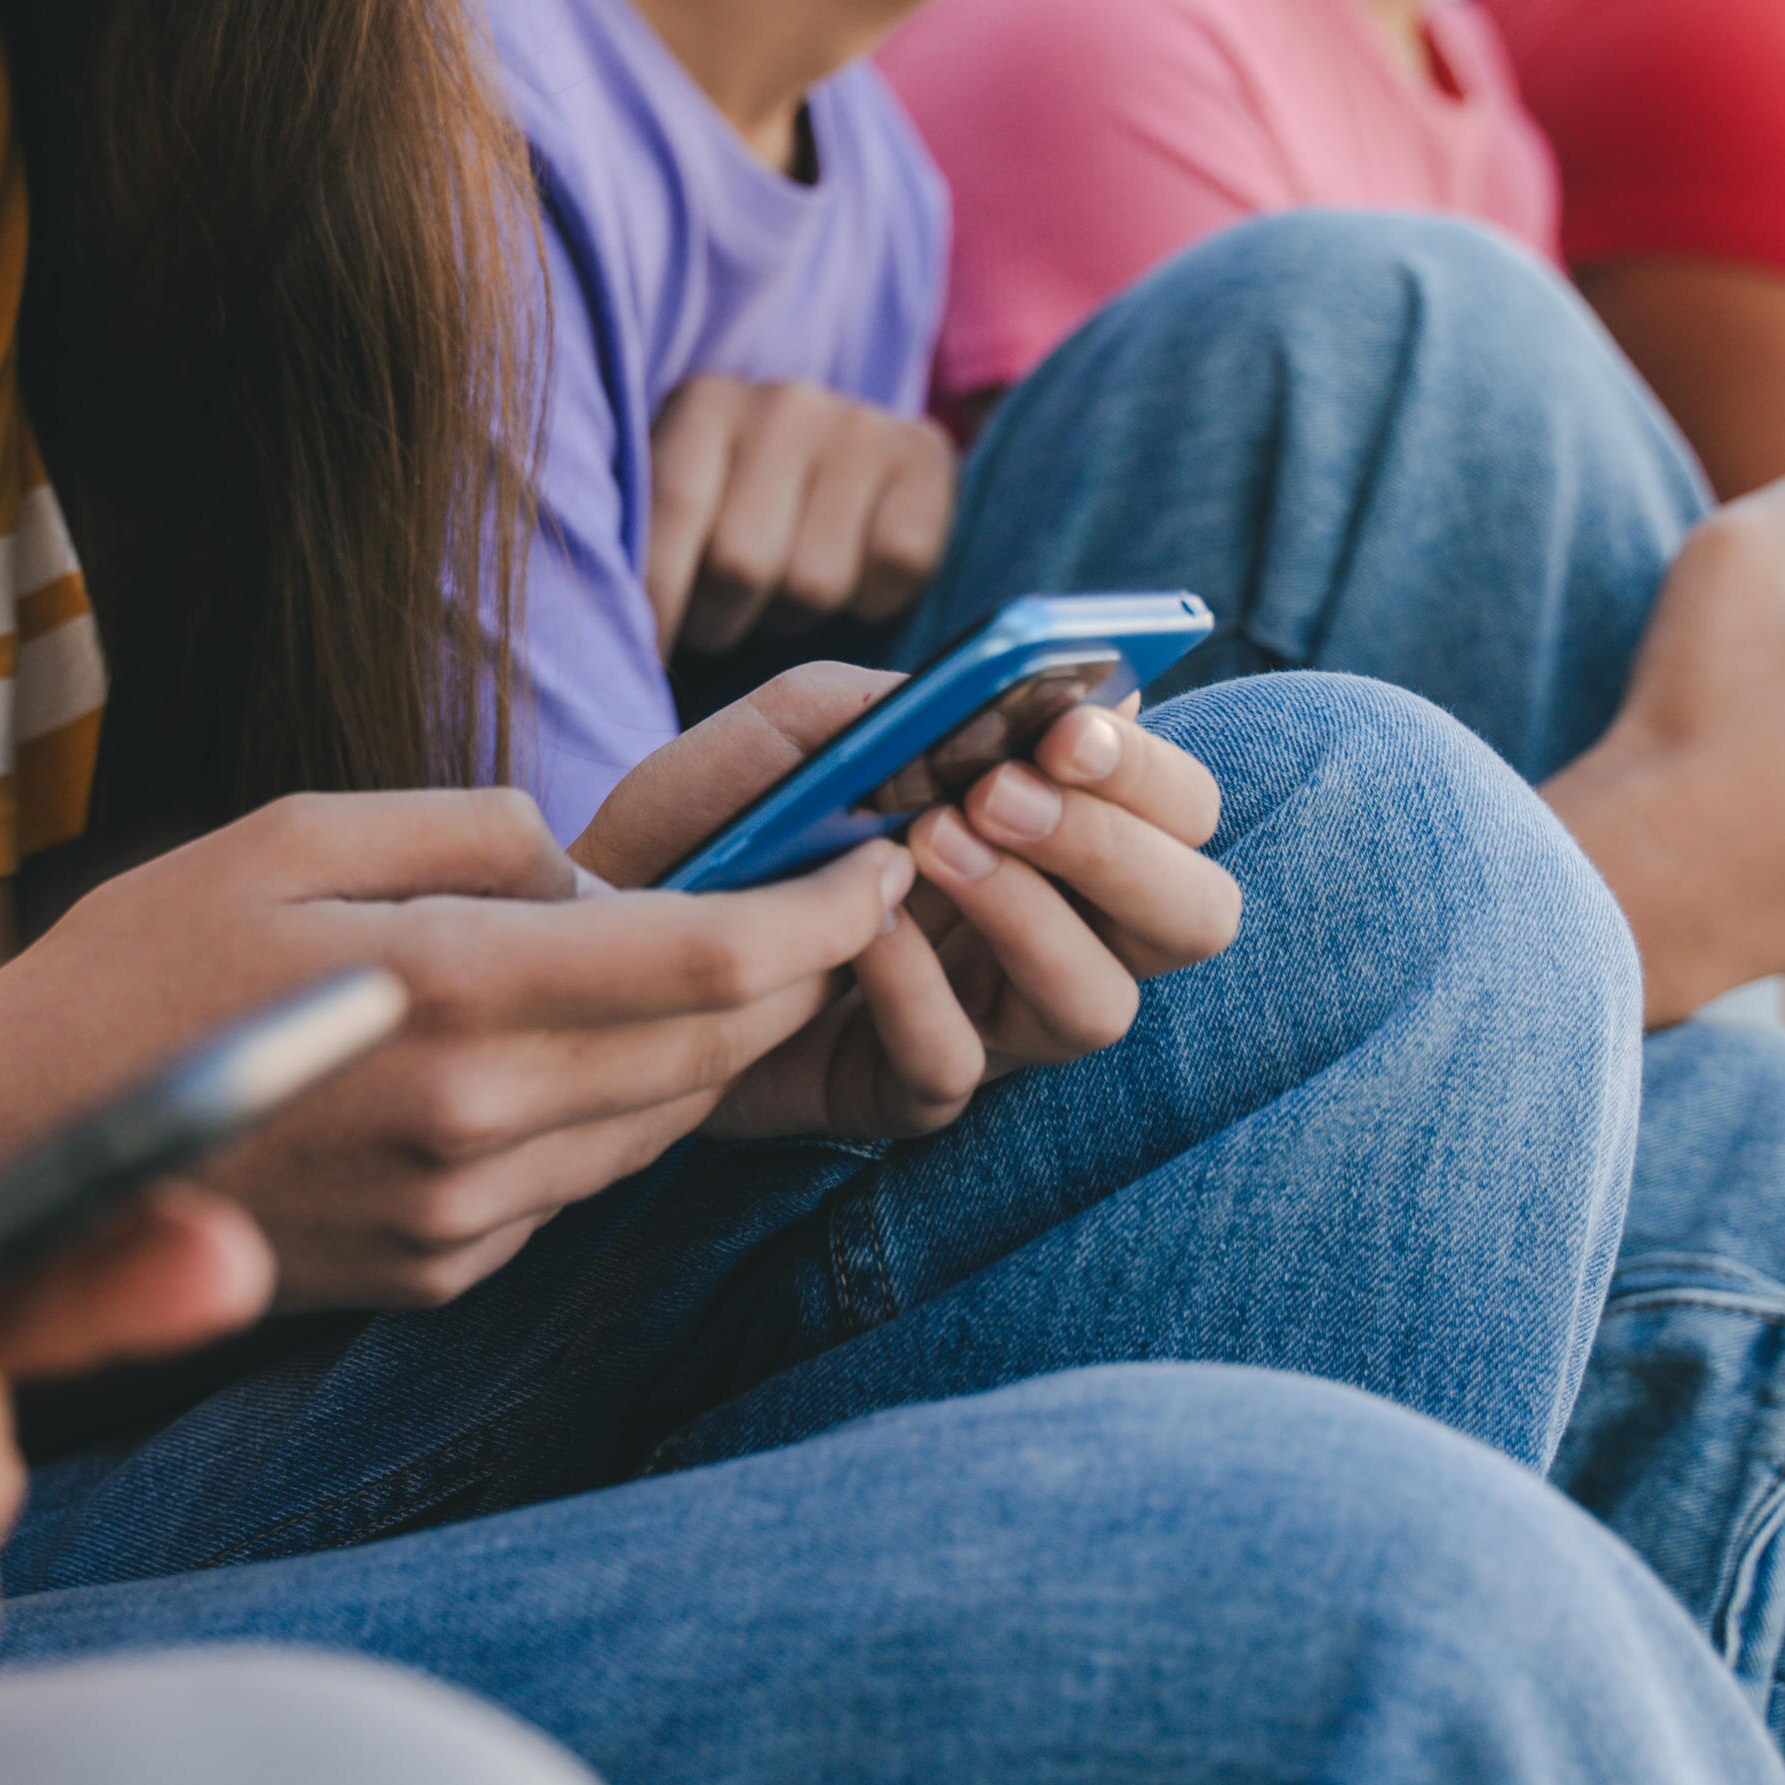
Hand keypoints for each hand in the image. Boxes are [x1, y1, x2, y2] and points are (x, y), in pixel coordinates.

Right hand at [15, 788, 905, 1308]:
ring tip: (746, 956)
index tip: (880, 860)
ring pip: (660, 1124)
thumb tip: (579, 863)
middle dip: (798, 968)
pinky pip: (577, 1181)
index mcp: (451, 996)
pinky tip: (598, 1048)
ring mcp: (462, 1217)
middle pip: (711, 1051)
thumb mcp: (289, 835)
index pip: (706, 961)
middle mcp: (477, 1125)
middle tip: (845, 890)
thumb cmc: (136, 969)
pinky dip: (617, 1109)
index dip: (819, 910)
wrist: (17, 1163)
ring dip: (719, 1044)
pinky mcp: (438, 1270)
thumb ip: (462, 828)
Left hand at [580, 666, 1236, 1141]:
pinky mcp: (905, 1089)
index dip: (1152, 775)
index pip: (1181, 813)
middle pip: (1191, 918)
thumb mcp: (797, 729)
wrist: (593, 918)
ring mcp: (988, 1021)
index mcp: (1053, 831)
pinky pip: (956, 1063)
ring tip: (928, 845)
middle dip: (1114, 850)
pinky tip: (853, 931)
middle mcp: (1051, 929)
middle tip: (1002, 795)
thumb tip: (1029, 695)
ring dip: (1025, 916)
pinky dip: (912, 986)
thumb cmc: (716, 814)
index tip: (1071, 731)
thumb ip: (906, 703)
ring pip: (1097, 1006)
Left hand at [649, 375, 955, 654]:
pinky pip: (895, 566)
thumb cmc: (734, 509)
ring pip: (815, 584)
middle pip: (741, 564)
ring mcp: (858, 425)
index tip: (645, 661)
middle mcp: (783, 403)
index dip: (656, 601)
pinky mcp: (925, 455)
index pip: (671, 510)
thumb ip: (649, 551)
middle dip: (721, 622)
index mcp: (703, 404)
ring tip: (782, 597)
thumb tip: (619, 647)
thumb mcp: (680, 512)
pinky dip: (873, 600)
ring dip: (793, 618)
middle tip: (721, 624)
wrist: (847, 464)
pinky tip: (854, 578)